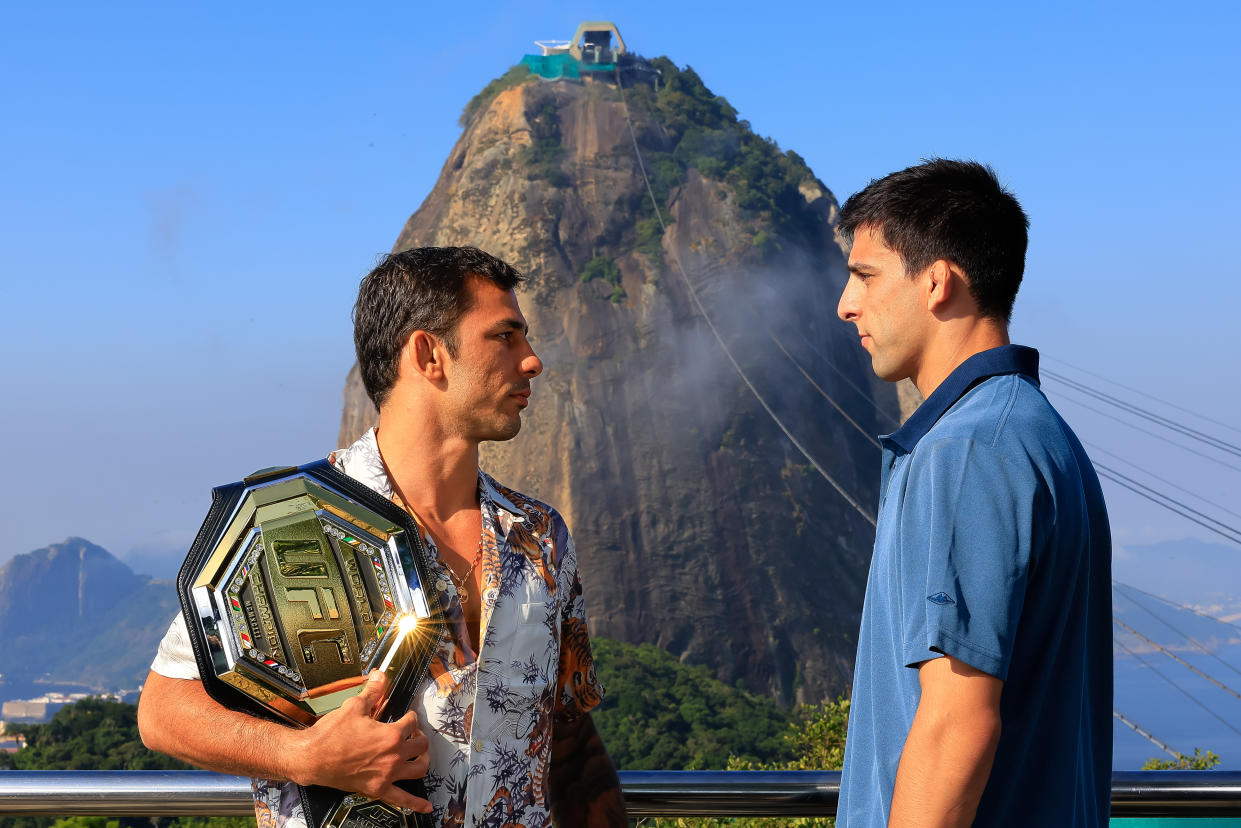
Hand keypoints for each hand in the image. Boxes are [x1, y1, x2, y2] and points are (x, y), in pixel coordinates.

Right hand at [294, 670, 431, 813]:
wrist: (311, 758)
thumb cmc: (330, 735)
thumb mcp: (354, 706)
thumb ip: (372, 691)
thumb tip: (381, 675)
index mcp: (391, 735)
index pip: (412, 722)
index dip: (410, 716)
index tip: (406, 715)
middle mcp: (394, 756)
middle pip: (420, 745)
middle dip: (419, 736)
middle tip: (414, 733)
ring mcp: (387, 774)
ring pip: (418, 769)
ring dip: (423, 761)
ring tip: (420, 756)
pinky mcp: (377, 789)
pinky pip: (402, 799)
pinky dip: (416, 803)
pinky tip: (426, 807)